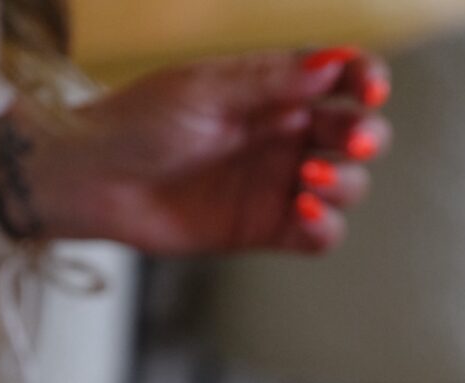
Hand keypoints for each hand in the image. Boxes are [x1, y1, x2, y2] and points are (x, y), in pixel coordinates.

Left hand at [0, 48, 391, 253]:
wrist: (97, 181)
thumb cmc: (140, 122)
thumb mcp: (207, 90)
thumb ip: (271, 81)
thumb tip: (333, 64)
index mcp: (275, 91)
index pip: (342, 80)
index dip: (367, 81)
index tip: (368, 91)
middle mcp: (284, 137)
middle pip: (356, 136)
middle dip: (364, 138)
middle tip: (348, 144)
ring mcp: (277, 186)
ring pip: (347, 188)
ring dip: (343, 183)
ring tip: (308, 180)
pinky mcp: (265, 230)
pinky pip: (318, 236)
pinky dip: (324, 227)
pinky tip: (303, 212)